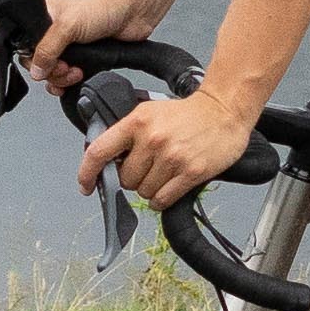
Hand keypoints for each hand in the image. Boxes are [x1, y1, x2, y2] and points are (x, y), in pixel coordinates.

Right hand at [0, 0, 152, 95]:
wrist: (133, 11)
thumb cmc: (101, 6)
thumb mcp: (67, 26)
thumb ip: (47, 50)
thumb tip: (36, 71)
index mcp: (38, 14)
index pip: (5, 29)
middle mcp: (47, 30)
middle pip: (28, 59)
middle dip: (41, 68)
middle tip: (59, 65)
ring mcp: (63, 44)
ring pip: (46, 71)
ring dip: (57, 76)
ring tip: (74, 69)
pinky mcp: (78, 56)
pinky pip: (62, 77)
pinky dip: (67, 81)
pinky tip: (78, 76)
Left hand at [78, 83, 255, 205]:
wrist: (223, 110)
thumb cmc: (187, 114)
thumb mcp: (149, 112)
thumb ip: (127, 134)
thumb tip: (106, 161)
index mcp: (137, 122)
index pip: (99, 151)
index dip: (87, 173)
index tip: (86, 185)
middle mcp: (152, 139)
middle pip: (125, 180)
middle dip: (133, 179)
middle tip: (148, 167)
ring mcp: (172, 157)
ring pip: (144, 192)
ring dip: (150, 189)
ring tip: (164, 172)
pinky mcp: (191, 172)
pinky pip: (162, 200)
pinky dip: (162, 199)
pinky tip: (170, 185)